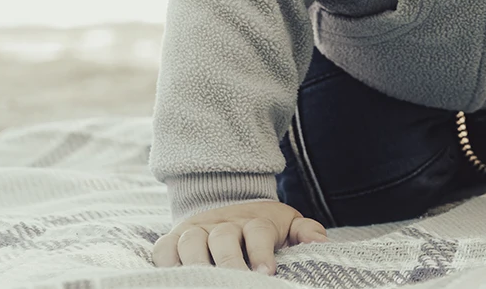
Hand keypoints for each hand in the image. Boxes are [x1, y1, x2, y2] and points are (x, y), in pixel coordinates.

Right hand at [152, 199, 328, 274]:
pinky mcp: (172, 240)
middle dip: (228, 262)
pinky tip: (175, 280)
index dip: (262, 253)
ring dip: (195, 264)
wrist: (226, 204)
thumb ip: (306, 232)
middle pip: (222, 238)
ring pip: (190, 242)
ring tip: (203, 283)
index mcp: (253, 221)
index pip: (258, 233)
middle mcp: (222, 224)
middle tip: (237, 281)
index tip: (267, 273)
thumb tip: (321, 243)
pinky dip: (165, 264)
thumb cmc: (262, 227)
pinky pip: (163, 250)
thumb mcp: (288, 224)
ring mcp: (195, 230)